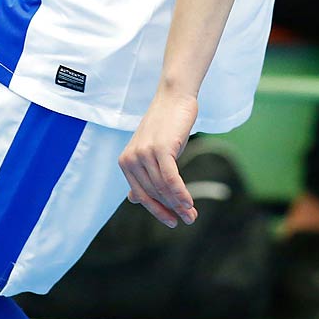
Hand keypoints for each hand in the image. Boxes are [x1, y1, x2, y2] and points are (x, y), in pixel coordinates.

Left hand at [120, 88, 198, 227]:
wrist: (174, 98)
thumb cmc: (165, 125)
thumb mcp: (150, 151)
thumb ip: (142, 174)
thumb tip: (133, 199)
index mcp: (125, 162)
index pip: (141, 195)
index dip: (157, 210)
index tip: (171, 221)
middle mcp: (131, 159)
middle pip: (153, 193)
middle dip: (172, 209)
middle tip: (189, 219)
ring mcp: (144, 154)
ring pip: (163, 188)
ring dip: (179, 204)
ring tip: (192, 214)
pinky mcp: (160, 149)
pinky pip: (170, 179)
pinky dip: (181, 194)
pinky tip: (189, 203)